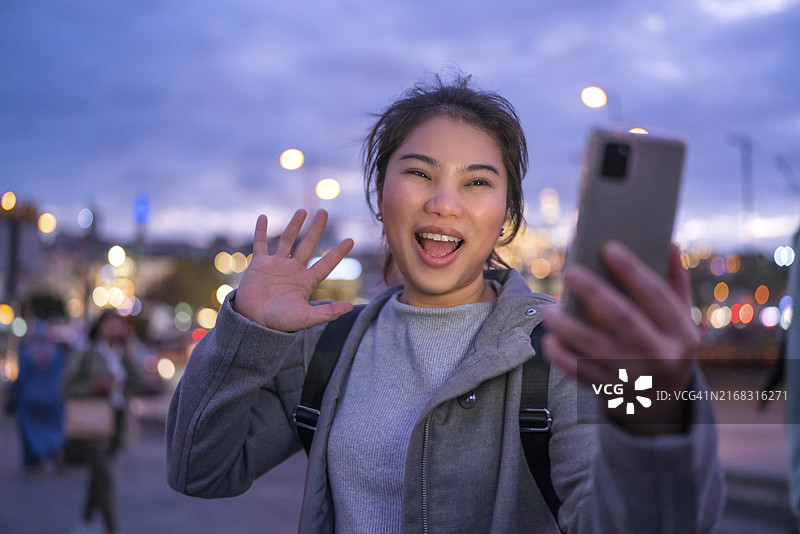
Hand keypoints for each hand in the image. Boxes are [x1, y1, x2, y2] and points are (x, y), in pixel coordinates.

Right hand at [233, 209, 354, 331]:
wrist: (253, 322)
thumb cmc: (280, 322)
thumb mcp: (307, 317)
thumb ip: (328, 312)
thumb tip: (351, 307)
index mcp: (306, 281)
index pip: (326, 263)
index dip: (338, 252)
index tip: (351, 240)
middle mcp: (293, 270)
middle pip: (308, 244)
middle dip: (316, 229)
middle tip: (324, 212)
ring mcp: (276, 265)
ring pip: (287, 240)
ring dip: (294, 225)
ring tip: (302, 211)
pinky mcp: (259, 264)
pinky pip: (261, 244)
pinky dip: (261, 230)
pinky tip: (264, 216)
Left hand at [543, 242, 700, 433]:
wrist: (663, 405)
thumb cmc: (666, 345)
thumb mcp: (681, 320)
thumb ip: (675, 283)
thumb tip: (668, 242)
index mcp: (682, 334)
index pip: (657, 296)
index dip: (633, 271)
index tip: (608, 247)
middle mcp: (661, 357)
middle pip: (624, 319)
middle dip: (595, 293)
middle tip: (570, 272)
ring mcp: (635, 378)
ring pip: (596, 349)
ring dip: (569, 328)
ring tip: (548, 310)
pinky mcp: (611, 393)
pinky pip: (581, 374)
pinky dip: (562, 358)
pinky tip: (549, 341)